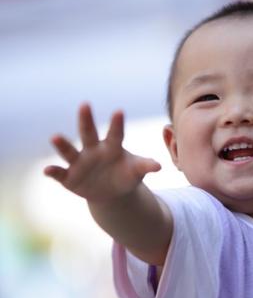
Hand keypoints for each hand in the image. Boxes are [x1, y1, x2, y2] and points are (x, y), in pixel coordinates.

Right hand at [44, 103, 160, 202]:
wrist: (111, 192)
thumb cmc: (126, 175)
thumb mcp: (137, 171)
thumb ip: (145, 166)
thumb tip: (159, 166)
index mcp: (112, 146)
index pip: (116, 133)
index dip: (117, 124)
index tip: (119, 111)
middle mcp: (93, 150)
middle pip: (88, 133)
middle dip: (86, 120)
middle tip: (85, 105)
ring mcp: (79, 162)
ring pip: (69, 151)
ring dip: (62, 144)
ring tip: (55, 137)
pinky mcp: (69, 177)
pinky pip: (59, 173)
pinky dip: (53, 171)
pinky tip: (47, 170)